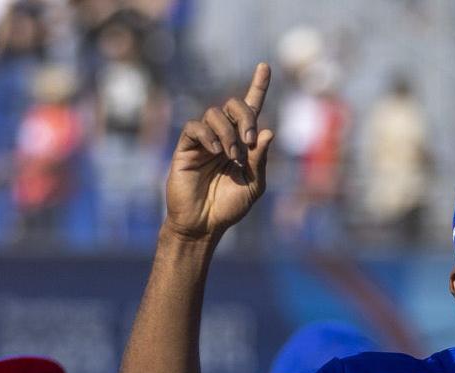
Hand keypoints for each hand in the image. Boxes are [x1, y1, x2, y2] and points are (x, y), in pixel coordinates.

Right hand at [162, 63, 274, 242]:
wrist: (204, 224)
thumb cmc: (229, 207)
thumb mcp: (254, 185)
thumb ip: (260, 160)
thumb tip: (268, 132)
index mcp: (242, 142)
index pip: (251, 108)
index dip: (258, 86)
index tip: (265, 66)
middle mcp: (223, 136)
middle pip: (234, 105)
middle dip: (245, 116)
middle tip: (249, 141)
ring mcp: (204, 140)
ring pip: (215, 114)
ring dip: (228, 132)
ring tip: (232, 158)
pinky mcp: (186, 147)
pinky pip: (195, 127)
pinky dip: (209, 135)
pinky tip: (216, 152)